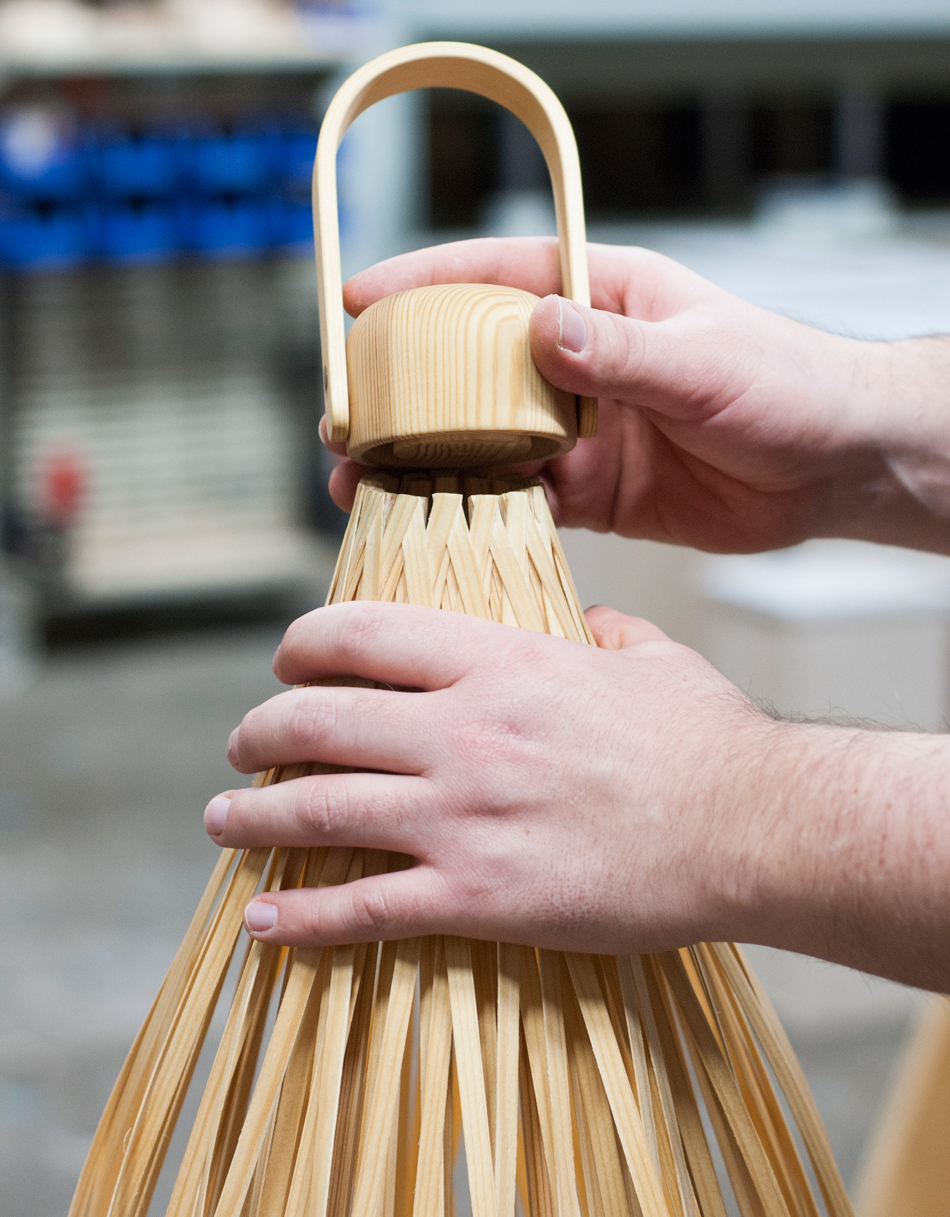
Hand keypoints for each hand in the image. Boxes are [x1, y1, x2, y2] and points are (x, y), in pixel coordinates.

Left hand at [204, 601, 774, 953]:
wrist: (756, 828)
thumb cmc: (709, 741)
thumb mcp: (654, 659)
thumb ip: (606, 631)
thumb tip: (590, 622)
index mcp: (501, 665)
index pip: (363, 636)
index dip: (303, 645)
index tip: (285, 663)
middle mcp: (465, 733)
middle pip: (319, 722)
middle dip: (259, 732)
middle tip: (239, 747)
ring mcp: (465, 817)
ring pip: (320, 810)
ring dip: (253, 818)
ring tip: (221, 823)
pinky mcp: (481, 897)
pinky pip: (366, 909)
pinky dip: (303, 917)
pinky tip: (265, 920)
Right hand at [326, 237, 949, 555]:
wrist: (831, 469)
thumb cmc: (788, 386)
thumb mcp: (704, 361)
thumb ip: (620, 353)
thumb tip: (541, 330)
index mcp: (604, 299)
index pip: (499, 278)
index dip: (423, 285)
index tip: (357, 303)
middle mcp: (581, 361)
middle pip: (471, 366)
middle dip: (404, 390)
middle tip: (346, 420)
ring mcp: (582, 427)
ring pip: (485, 438)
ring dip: (427, 459)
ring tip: (365, 481)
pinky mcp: (593, 487)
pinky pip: (522, 496)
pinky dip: (479, 508)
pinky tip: (435, 520)